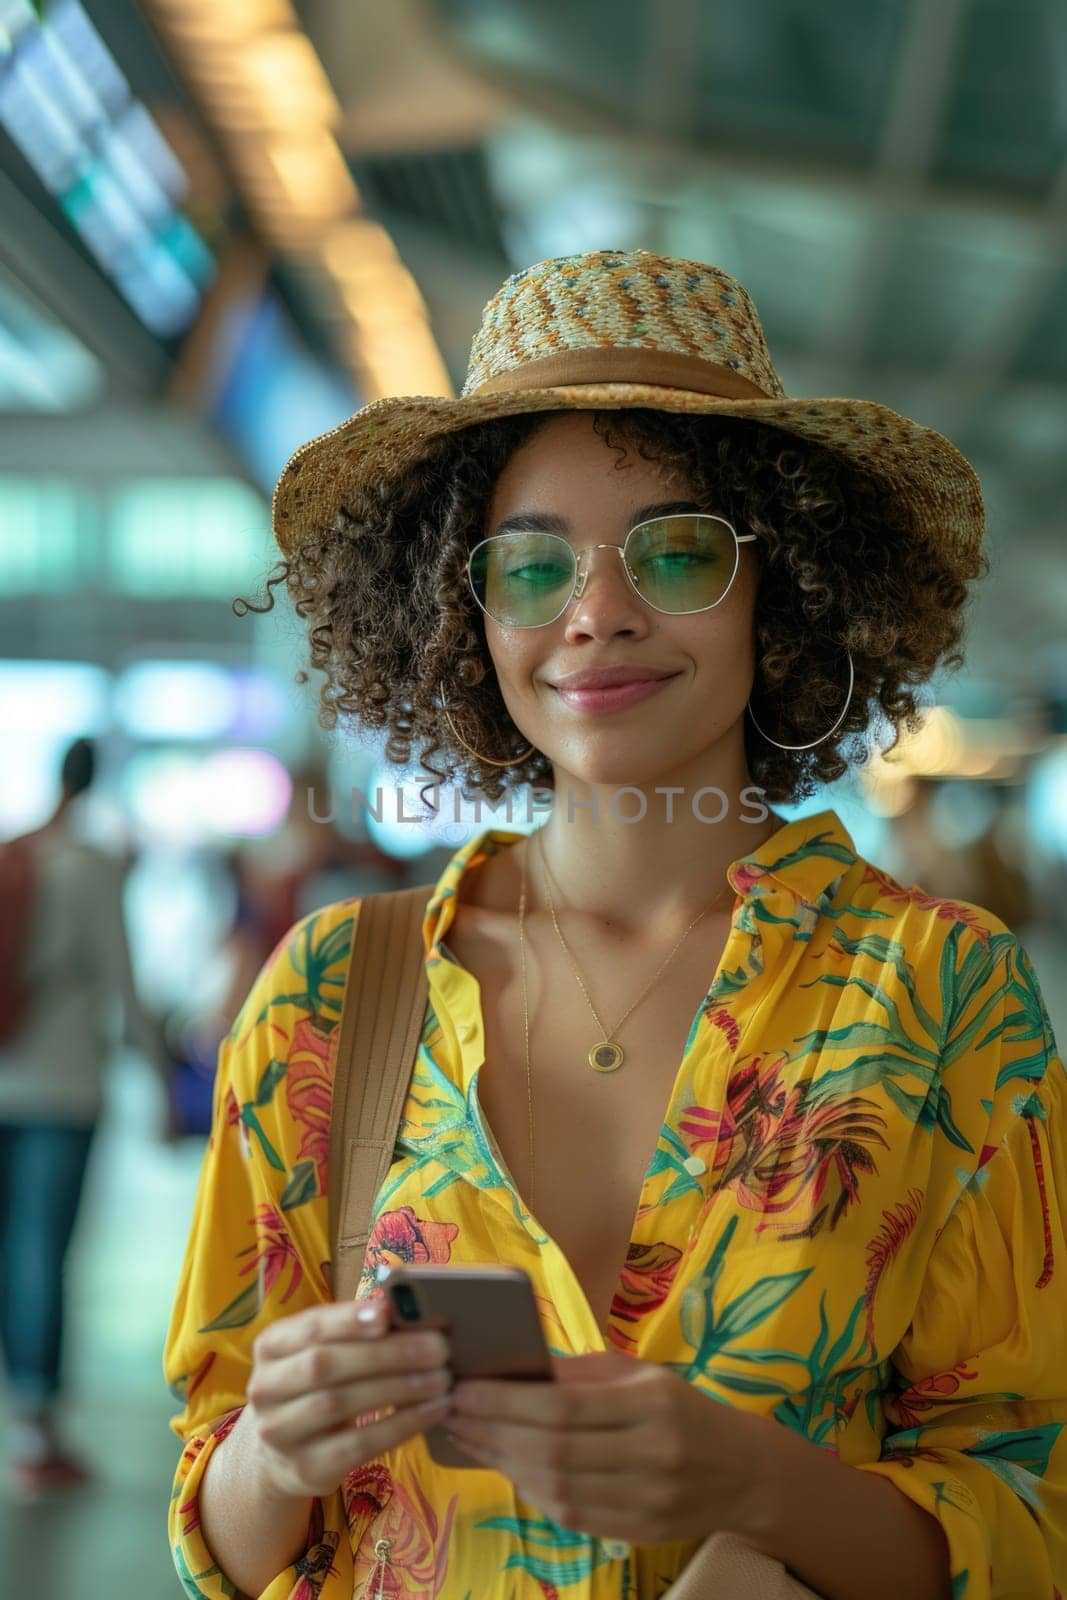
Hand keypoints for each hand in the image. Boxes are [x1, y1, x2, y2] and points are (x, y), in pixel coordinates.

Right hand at [245, 1297, 454, 1499]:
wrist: (278, 1455)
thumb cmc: (315, 1386)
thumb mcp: (324, 1352)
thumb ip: (355, 1329)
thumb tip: (406, 1305)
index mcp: (271, 1346)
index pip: (311, 1327)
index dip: (349, 1319)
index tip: (389, 1314)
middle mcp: (265, 1388)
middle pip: (326, 1365)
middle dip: (386, 1354)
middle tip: (438, 1348)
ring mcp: (279, 1433)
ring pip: (341, 1403)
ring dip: (399, 1388)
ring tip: (442, 1379)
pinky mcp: (305, 1469)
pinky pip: (358, 1445)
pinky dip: (400, 1425)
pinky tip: (432, 1412)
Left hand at [444, 1349, 769, 1546]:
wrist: (742, 1472)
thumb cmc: (680, 1409)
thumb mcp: (640, 1374)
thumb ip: (581, 1372)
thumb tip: (513, 1366)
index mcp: (652, 1403)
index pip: (564, 1405)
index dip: (507, 1401)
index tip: (465, 1388)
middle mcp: (652, 1453)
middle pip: (554, 1449)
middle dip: (493, 1431)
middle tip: (452, 1413)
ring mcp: (647, 1500)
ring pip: (557, 1488)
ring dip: (503, 1464)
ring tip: (469, 1438)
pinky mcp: (639, 1533)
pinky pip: (571, 1515)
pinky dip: (531, 1492)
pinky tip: (507, 1468)